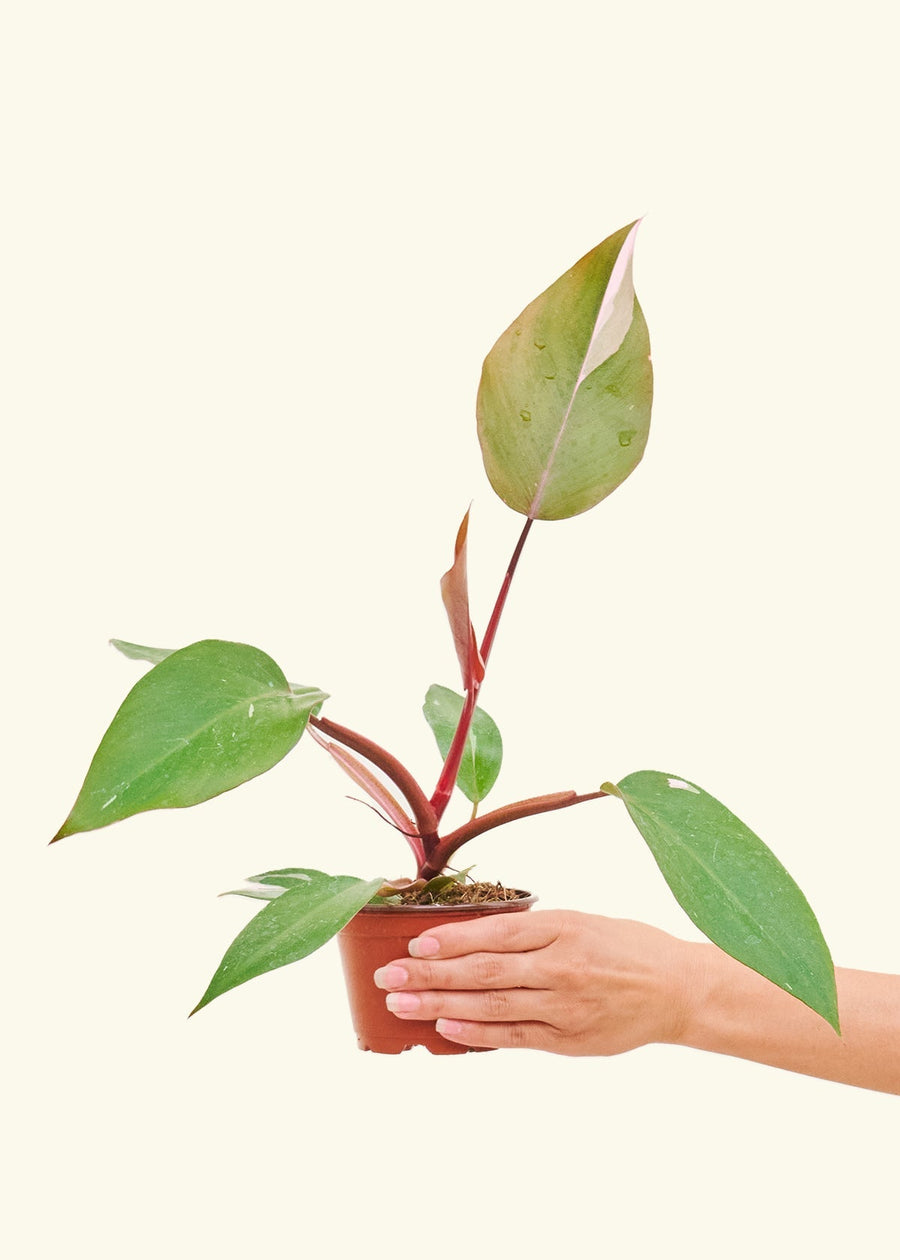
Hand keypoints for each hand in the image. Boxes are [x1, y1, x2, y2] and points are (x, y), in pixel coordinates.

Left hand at [373, 910, 699, 1054]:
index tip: (414, 943)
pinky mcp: (567, 1039)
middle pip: (482, 971)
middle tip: (389, 976)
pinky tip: (445, 1028)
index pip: (495, 933)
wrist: (677, 989)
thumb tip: (472, 935)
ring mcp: (563, 1006)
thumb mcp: (581, 920)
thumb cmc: (625, 946)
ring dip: (440, 1004)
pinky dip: (476, 1032)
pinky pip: (513, 1036)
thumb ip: (532, 931)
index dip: (451, 939)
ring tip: (402, 1004)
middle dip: (429, 973)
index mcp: (563, 928)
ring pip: (490, 1005)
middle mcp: (560, 967)